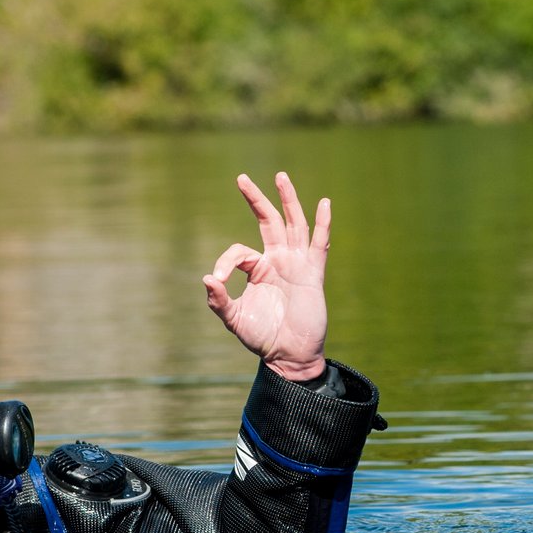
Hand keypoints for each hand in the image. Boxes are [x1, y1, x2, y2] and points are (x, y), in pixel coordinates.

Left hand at [204, 172, 330, 381]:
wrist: (289, 356)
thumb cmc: (262, 337)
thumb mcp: (234, 319)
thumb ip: (219, 300)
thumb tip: (208, 278)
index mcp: (258, 269)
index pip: (239, 251)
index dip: (226, 261)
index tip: (218, 282)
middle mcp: (278, 261)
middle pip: (268, 221)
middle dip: (256, 200)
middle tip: (241, 178)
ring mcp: (297, 264)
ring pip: (293, 224)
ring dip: (287, 200)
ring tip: (280, 177)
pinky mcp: (313, 274)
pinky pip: (319, 244)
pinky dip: (322, 224)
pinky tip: (324, 203)